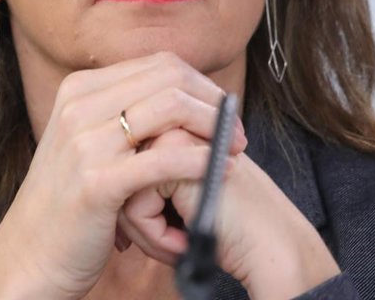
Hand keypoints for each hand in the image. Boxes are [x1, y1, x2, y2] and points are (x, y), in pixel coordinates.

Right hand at [0, 52, 246, 299]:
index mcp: (79, 90)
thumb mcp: (85, 143)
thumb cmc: (67, 206)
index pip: (157, 64)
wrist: (28, 258)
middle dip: (213, 101)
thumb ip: (118, 114)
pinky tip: (222, 171)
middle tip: (237, 131)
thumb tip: (176, 94)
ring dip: (214, 126)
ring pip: (170, 106)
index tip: (223, 110)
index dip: (200, 84)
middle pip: (169, 77)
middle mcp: (79, 106)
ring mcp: (85, 141)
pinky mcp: (97, 181)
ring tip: (235, 150)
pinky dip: (203, 160)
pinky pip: (166, 158)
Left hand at [120, 130, 340, 299]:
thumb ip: (145, 183)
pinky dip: (156, 236)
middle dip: (139, 221)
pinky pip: (134, 204)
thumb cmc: (224, 230)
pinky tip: (182, 244)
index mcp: (168, 132)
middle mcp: (168, 126)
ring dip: (148, 231)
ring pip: (121, 190)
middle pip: (118, 177)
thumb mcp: (176, 202)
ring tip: (179, 243)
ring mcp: (173, 135)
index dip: (139, 212)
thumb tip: (105, 192)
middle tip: (173, 240)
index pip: (122, 169)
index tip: (170, 229)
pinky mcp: (176, 156)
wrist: (270, 248)